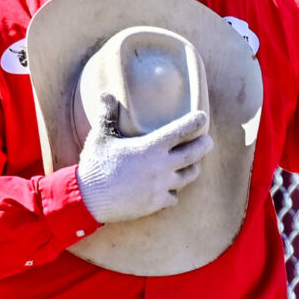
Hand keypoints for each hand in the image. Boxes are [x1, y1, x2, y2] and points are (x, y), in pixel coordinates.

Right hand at [75, 94, 211, 224]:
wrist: (89, 199)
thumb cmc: (96, 165)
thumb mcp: (101, 137)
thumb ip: (108, 115)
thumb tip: (105, 94)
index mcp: (151, 147)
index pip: (180, 130)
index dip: (194, 122)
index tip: (202, 117)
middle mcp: (161, 166)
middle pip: (194, 155)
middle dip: (204, 146)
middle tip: (208, 141)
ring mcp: (161, 186)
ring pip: (188, 177)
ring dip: (192, 169)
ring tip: (193, 164)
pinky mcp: (156, 203)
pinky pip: (173, 197)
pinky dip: (173, 193)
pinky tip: (171, 190)